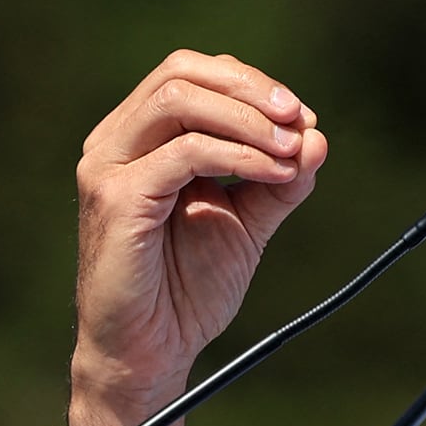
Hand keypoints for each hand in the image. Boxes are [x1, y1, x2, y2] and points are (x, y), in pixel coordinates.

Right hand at [70, 51, 327, 425]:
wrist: (152, 354)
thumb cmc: (187, 288)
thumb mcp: (248, 221)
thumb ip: (280, 179)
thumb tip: (317, 136)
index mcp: (139, 138)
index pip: (193, 73)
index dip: (252, 85)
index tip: (303, 118)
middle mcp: (115, 142)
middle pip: (182, 71)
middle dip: (250, 89)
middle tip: (300, 120)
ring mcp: (109, 167)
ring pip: (180, 100)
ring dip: (248, 118)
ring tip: (291, 150)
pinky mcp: (116, 199)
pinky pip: (185, 152)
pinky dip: (239, 155)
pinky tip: (274, 173)